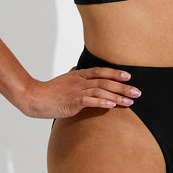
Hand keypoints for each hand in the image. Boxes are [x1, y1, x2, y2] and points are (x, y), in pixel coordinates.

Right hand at [19, 65, 140, 118]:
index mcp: (79, 75)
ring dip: (117, 96)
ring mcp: (76, 91)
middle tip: (137, 92)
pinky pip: (90, 100)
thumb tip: (77, 68)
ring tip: (130, 101)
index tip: (129, 76)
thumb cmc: (50, 91)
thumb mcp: (64, 79)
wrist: (35, 98)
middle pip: (105, 81)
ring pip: (101, 90)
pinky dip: (102, 102)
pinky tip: (112, 104)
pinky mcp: (73, 102)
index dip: (115, 73)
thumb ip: (73, 74)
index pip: (101, 71)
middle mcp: (80, 81)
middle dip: (123, 87)